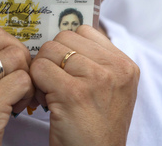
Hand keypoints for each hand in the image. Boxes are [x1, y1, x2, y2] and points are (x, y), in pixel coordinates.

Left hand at [30, 25, 139, 145]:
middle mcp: (115, 69)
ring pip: (49, 51)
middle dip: (53, 58)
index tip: (67, 70)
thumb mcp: (112, 91)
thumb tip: (66, 38)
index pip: (84, 30)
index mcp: (125, 65)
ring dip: (43, 71)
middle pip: (64, 38)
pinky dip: (35, 84)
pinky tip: (45, 103)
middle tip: (56, 83)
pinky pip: (39, 69)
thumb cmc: (97, 129)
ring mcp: (96, 79)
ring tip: (51, 93)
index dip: (68, 49)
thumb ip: (97, 62)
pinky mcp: (74, 93)